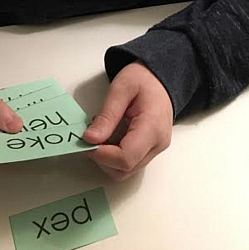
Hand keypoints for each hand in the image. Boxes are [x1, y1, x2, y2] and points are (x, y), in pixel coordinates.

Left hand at [83, 62, 172, 180]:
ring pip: (127, 170)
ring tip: (101, 134)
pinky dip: (114, 155)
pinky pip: (130, 162)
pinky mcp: (151, 150)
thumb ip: (106, 115)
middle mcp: (157, 143)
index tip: (86, 141)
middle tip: (90, 137)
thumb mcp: (121, 89)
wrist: (161, 79)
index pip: (126, 158)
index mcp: (152, 127)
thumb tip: (90, 139)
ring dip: (107, 159)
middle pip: (125, 169)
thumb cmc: (144, 79)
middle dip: (102, 159)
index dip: (102, 155)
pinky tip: (109, 137)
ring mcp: (156, 149)